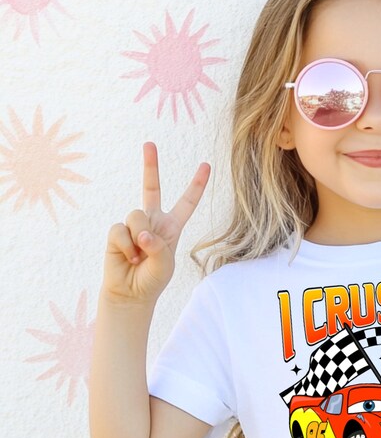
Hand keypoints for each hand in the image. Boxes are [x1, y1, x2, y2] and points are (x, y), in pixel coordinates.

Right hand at [101, 142, 209, 305]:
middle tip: (149, 143)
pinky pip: (120, 230)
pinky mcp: (117, 232)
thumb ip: (157, 246)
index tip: (206, 165)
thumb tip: (141, 232)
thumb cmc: (153, 279)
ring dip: (139, 237)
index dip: (196, 185)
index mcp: (172, 226)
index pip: (187, 202)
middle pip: (151, 187)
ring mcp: (133, 224)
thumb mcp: (164, 264)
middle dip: (150, 165)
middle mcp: (153, 220)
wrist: (131, 293)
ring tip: (140, 256)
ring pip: (136, 215)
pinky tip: (129, 259)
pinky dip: (126, 247)